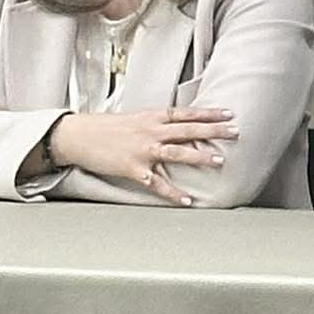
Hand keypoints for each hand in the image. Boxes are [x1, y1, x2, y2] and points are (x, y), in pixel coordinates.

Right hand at [50, 106, 237, 206]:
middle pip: (187, 129)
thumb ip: (155, 123)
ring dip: (199, 157)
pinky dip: (172, 193)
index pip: (185, 113)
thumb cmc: (105, 128)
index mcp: (150, 117)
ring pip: (177, 153)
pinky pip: (157, 183)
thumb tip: (175, 127)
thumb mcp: (133, 119)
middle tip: (235, 132)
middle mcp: (150, 131)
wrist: (78, 135)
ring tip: (219, 161)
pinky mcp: (133, 168)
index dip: (207, 114)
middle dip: (213, 131)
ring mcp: (142, 150)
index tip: (227, 113)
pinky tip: (187, 200)